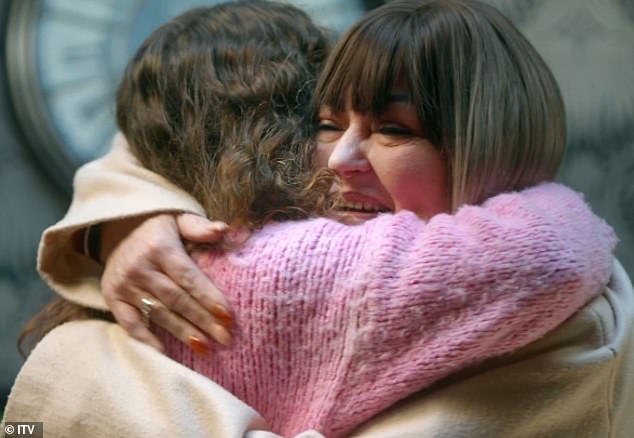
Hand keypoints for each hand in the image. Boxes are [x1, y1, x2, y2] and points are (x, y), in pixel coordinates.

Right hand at [101, 213, 232, 352]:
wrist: (116, 230)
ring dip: (182, 332)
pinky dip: (145, 338)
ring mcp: (124, 284)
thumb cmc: (159, 229)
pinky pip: (128, 322)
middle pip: (177, 299)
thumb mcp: (179, 219)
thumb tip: (223, 229)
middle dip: (203, 321)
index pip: (188, 277)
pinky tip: (164, 351)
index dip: (208, 297)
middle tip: (225, 339)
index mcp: (160, 247)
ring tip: (204, 347)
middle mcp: (140, 267)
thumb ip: (199, 227)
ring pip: (158, 313)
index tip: (228, 316)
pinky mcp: (112, 297)